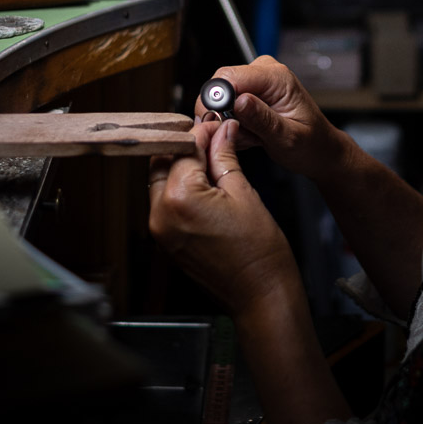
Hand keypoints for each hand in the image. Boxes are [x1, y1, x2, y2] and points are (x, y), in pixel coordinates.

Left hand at [147, 120, 297, 314]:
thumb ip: (225, 158)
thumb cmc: (260, 254)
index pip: (184, 149)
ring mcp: (161, 230)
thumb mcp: (244, 194)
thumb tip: (222, 132)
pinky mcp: (166, 240)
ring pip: (161, 182)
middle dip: (185, 148)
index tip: (215, 126)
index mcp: (180, 198)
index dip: (201, 133)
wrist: (261, 297)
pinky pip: (165, 203)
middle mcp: (161, 214)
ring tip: (210, 160)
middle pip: (163, 163)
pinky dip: (179, 189)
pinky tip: (203, 184)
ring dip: (180, 167)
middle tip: (211, 140)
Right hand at [196, 56, 344, 181]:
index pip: (229, 77)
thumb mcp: (288, 138)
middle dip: (223, 114)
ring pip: (219, 97)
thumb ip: (263, 119)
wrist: (321, 150)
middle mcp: (264, 72)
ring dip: (228, 122)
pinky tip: (250, 134)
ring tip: (252, 137)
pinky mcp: (249, 91)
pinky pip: (224, 104)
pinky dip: (232, 123)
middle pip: (220, 85)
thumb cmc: (312, 145)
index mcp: (277, 78)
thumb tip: (238, 101)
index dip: (218, 101)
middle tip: (243, 136)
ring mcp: (255, 80)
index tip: (221, 124)